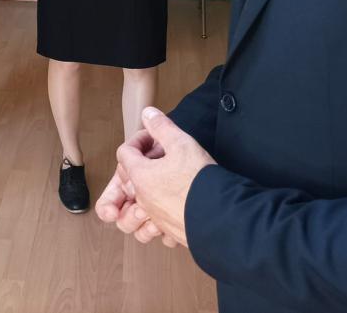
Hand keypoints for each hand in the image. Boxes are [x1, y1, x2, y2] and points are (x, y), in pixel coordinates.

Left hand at [105, 107, 214, 247]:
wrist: (222, 217)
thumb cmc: (200, 180)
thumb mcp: (181, 143)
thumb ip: (162, 126)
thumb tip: (147, 114)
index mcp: (140, 176)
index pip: (124, 153)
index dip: (138, 141)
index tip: (154, 139)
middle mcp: (142, 199)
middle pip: (127, 179)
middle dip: (140, 164)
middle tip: (160, 157)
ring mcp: (154, 218)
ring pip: (138, 204)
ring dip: (147, 191)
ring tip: (165, 181)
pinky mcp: (169, 231)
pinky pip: (155, 223)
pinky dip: (160, 213)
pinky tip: (176, 203)